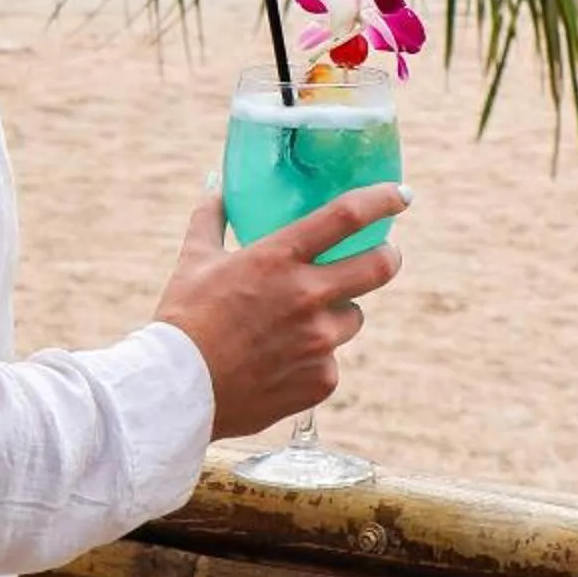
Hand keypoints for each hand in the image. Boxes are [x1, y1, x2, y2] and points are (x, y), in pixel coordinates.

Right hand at [154, 182, 408, 439]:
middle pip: (380, 267)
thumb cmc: (183, 320)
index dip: (382, 200)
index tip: (400, 196)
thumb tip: (215, 184)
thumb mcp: (194, 260)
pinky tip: (281, 363)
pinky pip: (331, 362)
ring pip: (352, 317)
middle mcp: (307, 296)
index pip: (347, 215)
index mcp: (279, 257)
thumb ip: (210, 217)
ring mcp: (318, 342)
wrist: (177, 392)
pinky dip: (314, 359)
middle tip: (384, 256)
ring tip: (301, 323)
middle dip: (388, 257)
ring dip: (337, 314)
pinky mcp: (320, 380)